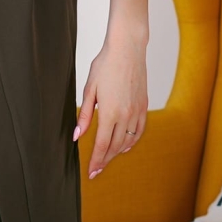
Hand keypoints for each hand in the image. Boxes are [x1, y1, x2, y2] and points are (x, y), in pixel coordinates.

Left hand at [73, 35, 147, 178]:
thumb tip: (77, 135)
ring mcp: (137, 111)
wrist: (128, 49)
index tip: (91, 172)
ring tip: (108, 158)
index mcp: (110, 112)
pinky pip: (139, 130)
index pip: (102, 144)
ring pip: (128, 141)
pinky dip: (132, 141)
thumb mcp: (90, 88)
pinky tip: (126, 145)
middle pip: (115, 146)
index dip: (96, 160)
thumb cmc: (106, 64)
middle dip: (106, 160)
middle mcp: (126, 115)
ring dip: (118, 153)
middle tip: (97, 170)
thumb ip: (84, 114)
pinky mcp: (144, 105)